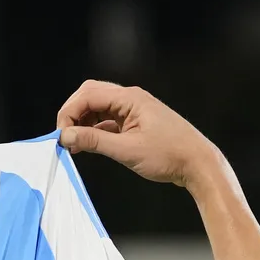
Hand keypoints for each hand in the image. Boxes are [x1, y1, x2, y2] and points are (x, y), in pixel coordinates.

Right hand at [56, 80, 223, 188]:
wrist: (197, 164)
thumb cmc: (170, 155)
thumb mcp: (126, 150)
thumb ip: (94, 141)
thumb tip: (66, 136)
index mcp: (130, 99)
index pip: (87, 96)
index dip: (69, 114)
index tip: (61, 135)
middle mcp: (130, 99)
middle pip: (89, 95)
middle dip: (72, 114)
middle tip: (65, 136)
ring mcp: (133, 109)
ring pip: (97, 107)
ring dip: (82, 122)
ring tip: (75, 143)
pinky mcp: (134, 122)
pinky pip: (106, 119)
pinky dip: (93, 129)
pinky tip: (88, 144)